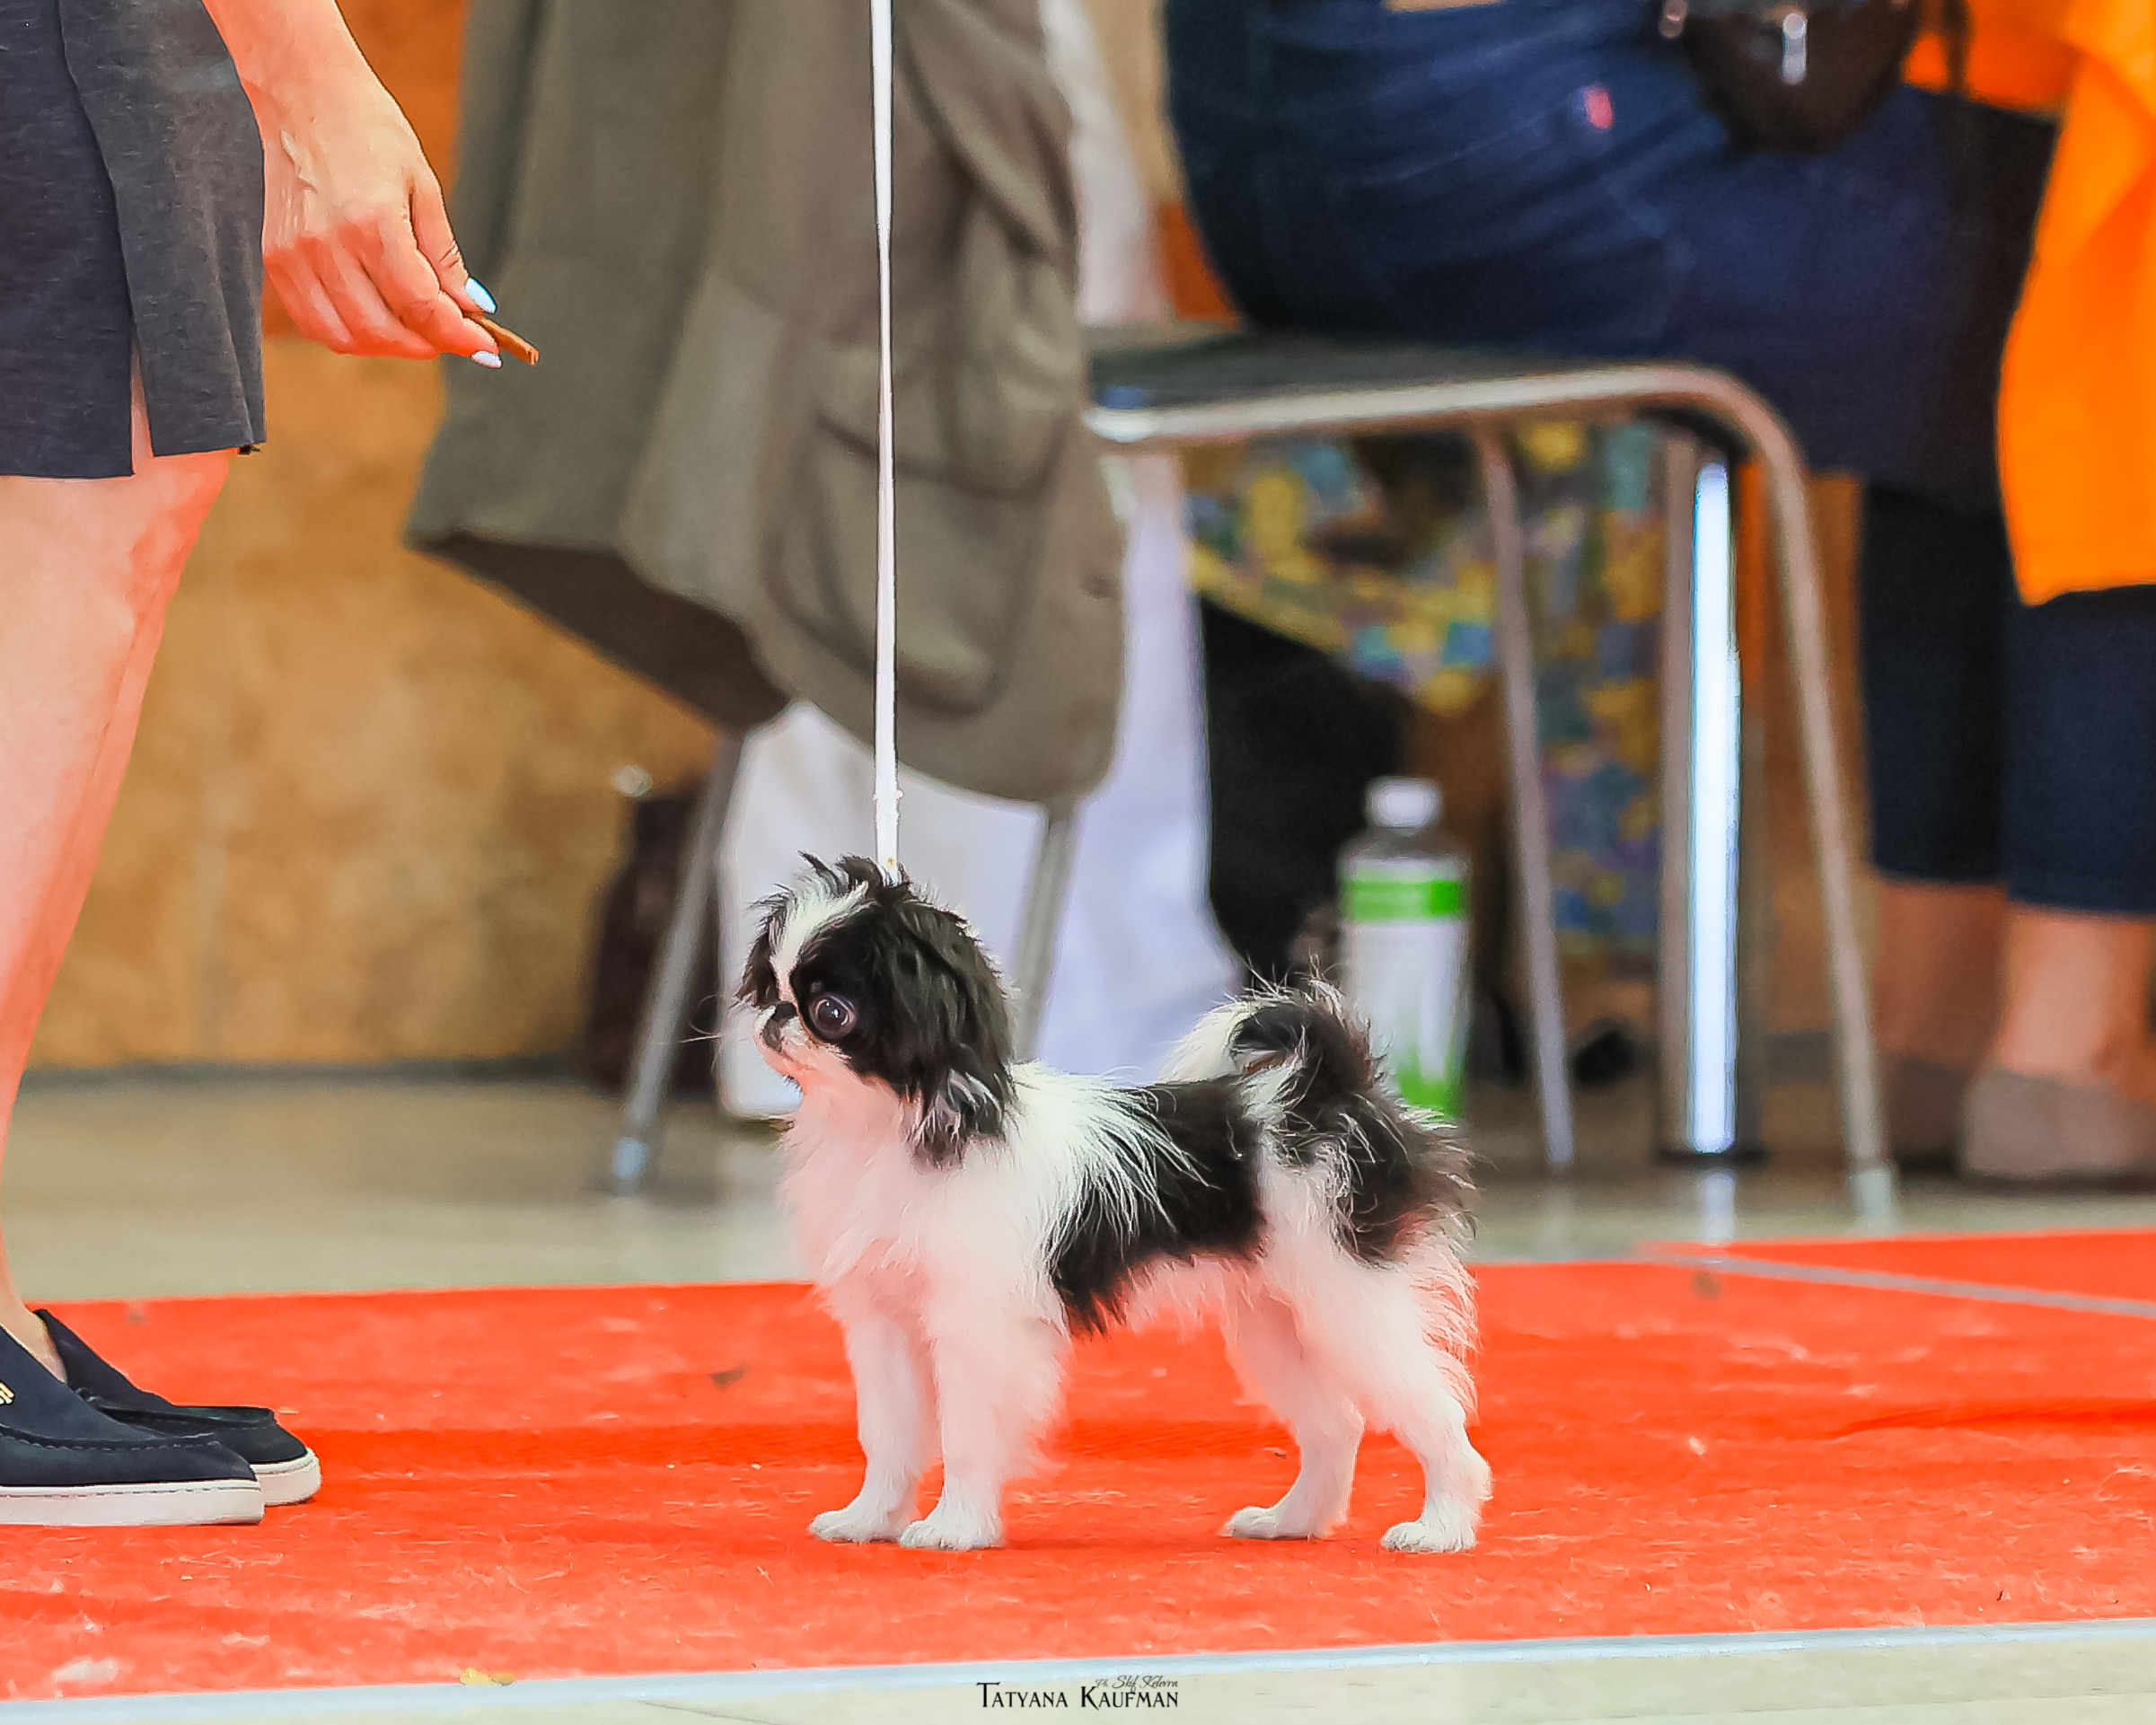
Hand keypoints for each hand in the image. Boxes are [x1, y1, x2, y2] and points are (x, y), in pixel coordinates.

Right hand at [258, 72, 499, 364]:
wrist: (303, 93)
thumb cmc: (368, 131)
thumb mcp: (423, 186)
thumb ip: (445, 256)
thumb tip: (472, 308)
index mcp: (372, 222)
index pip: (421, 306)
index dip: (458, 335)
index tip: (483, 345)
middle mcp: (328, 245)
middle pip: (384, 330)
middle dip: (427, 344)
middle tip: (453, 337)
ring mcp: (295, 256)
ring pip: (347, 337)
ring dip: (390, 345)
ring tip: (417, 330)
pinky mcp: (276, 259)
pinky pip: (314, 322)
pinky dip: (351, 334)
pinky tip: (378, 319)